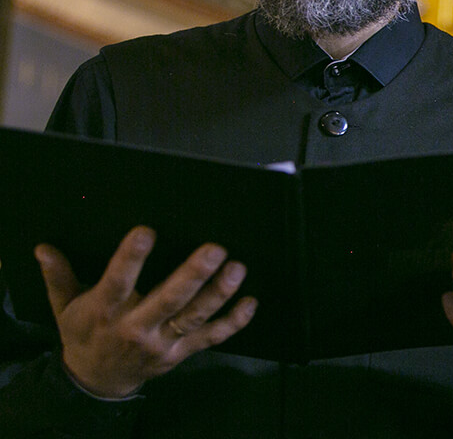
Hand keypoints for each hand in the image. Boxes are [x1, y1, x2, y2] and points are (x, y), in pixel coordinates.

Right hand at [36, 225, 257, 397]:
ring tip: (237, 268)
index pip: (118, 282)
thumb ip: (59, 276)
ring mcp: (163, 342)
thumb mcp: (64, 307)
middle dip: (192, 276)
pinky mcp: (181, 352)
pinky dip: (233, 323)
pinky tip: (250, 303)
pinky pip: (211, 337)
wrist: (97, 381)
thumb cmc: (84, 334)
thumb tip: (43, 248)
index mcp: (106, 312)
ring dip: (218, 294)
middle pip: (168, 301)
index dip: (131, 258)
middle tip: (214, 249)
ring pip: (194, 318)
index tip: (145, 230)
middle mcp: (136, 328)